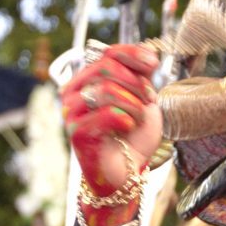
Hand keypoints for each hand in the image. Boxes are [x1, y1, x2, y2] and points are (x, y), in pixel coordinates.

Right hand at [62, 45, 161, 222]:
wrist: (126, 172)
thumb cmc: (132, 136)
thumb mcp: (141, 99)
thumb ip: (141, 76)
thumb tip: (148, 53)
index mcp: (87, 80)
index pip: (107, 54)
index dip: (132, 54)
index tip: (153, 64)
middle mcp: (73, 93)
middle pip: (106, 68)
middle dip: (136, 83)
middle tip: (149, 99)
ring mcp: (71, 112)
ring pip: (106, 90)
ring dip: (134, 103)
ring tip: (139, 117)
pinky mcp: (76, 133)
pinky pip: (106, 114)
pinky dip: (126, 118)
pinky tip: (129, 127)